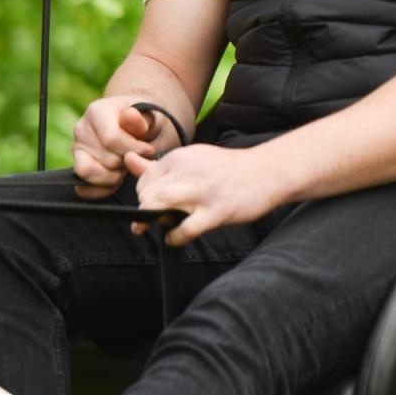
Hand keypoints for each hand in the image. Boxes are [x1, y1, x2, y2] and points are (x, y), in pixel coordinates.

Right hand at [73, 98, 161, 198]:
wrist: (139, 128)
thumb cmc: (146, 122)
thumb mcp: (150, 117)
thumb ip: (141, 119)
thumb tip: (130, 116)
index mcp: (97, 111)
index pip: (111, 139)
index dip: (135, 150)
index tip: (149, 150)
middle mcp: (81, 130)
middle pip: (105, 159)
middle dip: (127, 163)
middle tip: (137, 158)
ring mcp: (77, 150)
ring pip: (88, 173)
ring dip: (113, 176)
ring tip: (126, 168)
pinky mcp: (77, 168)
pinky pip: (82, 189)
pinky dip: (101, 190)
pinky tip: (117, 181)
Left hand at [125, 145, 278, 245]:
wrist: (268, 172)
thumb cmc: (227, 170)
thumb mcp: (191, 159)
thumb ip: (158, 165)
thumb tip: (127, 159)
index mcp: (180, 157)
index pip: (144, 180)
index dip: (144, 196)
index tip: (156, 204)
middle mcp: (188, 171)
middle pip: (147, 194)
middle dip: (146, 210)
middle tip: (159, 218)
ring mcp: (202, 192)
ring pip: (159, 205)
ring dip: (154, 220)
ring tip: (164, 225)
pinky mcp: (217, 211)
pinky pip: (185, 229)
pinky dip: (175, 237)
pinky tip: (178, 237)